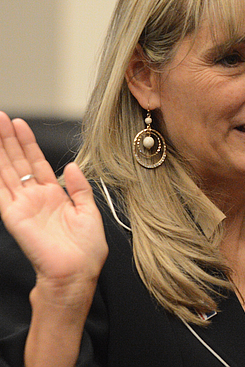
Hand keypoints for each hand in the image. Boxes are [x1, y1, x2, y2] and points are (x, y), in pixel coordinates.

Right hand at [0, 112, 106, 303]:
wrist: (77, 272)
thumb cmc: (86, 249)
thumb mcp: (89, 211)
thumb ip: (79, 188)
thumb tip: (70, 167)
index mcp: (54, 196)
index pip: (36, 163)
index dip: (27, 144)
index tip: (19, 125)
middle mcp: (35, 198)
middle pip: (17, 162)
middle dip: (8, 140)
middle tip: (0, 118)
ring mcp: (22, 205)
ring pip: (6, 171)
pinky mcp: (14, 216)